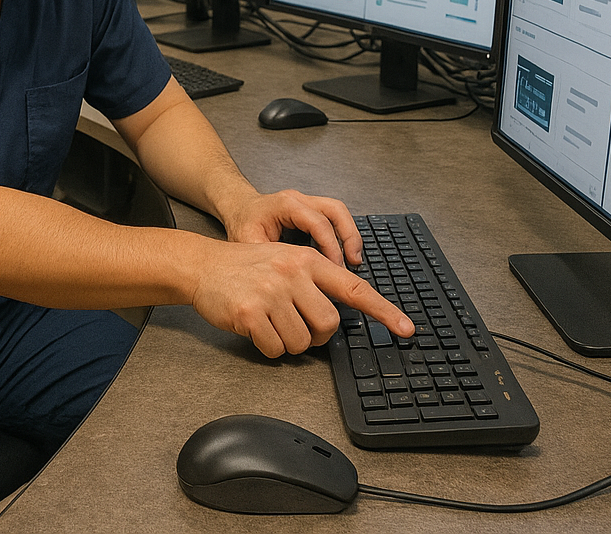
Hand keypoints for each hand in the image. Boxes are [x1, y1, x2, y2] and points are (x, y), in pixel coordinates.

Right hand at [189, 239, 412, 358]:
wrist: (203, 266)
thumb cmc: (247, 268)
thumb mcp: (286, 261)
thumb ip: (314, 282)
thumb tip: (337, 317)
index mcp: (307, 260)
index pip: (354, 288)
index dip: (383, 311)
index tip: (406, 328)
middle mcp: (292, 273)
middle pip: (328, 325)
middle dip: (316, 334)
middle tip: (296, 324)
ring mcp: (271, 293)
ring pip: (302, 342)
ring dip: (289, 342)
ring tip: (271, 322)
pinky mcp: (250, 313)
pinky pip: (275, 349)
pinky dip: (268, 347)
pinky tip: (255, 328)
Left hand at [218, 188, 363, 266]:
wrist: (239, 208)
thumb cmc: (242, 224)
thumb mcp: (247, 243)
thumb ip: (266, 259)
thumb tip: (288, 282)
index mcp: (284, 204)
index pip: (316, 222)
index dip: (329, 246)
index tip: (336, 268)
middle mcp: (299, 200)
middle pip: (335, 210)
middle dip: (348, 236)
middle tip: (354, 262)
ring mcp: (308, 203)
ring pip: (339, 212)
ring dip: (350, 235)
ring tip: (354, 260)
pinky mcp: (312, 210)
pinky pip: (335, 218)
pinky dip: (343, 235)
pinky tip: (344, 256)